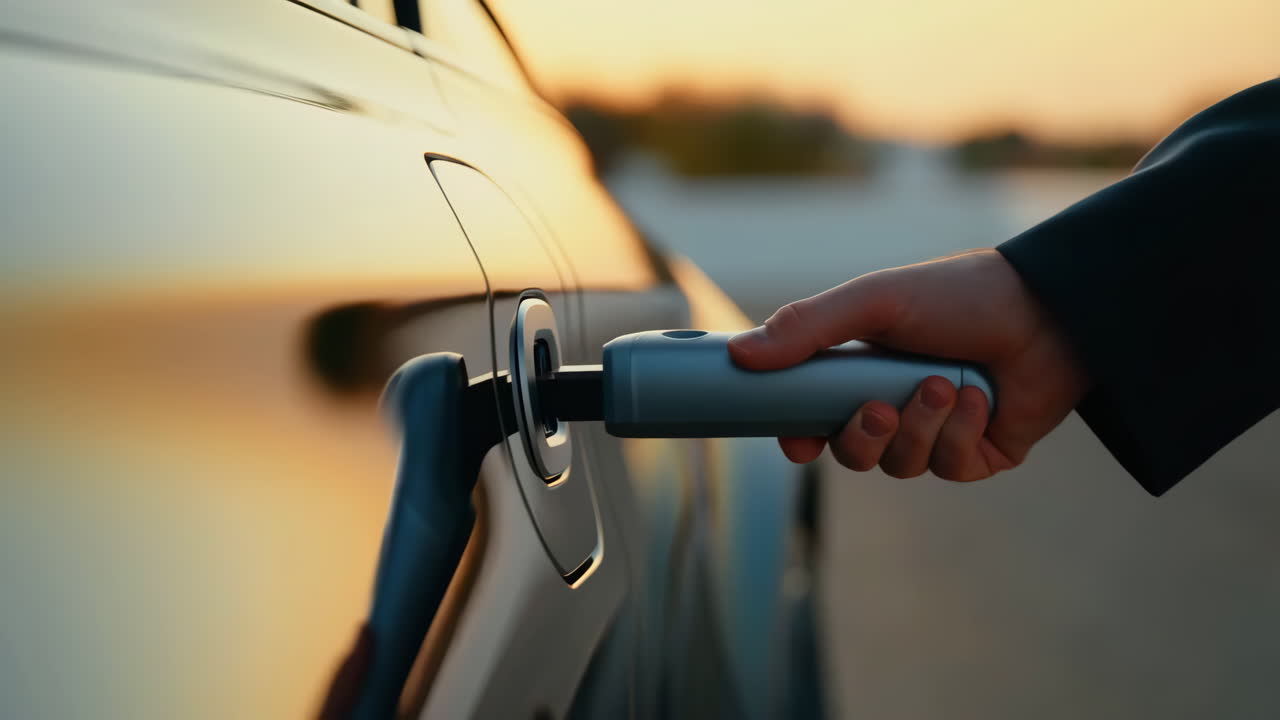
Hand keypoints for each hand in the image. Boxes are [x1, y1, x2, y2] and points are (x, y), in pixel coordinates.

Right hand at [728, 249, 1088, 480]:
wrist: (1049, 309)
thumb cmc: (960, 294)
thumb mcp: (874, 301)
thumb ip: (807, 327)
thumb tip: (741, 355)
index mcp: (862, 369)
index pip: (814, 419)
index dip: (800, 437)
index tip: (796, 442)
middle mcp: (896, 404)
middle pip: (851, 453)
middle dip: (862, 437)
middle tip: (880, 407)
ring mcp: (936, 432)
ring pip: (898, 464)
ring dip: (919, 428)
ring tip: (946, 385)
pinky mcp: (977, 454)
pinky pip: (947, 467)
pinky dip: (959, 433)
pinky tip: (978, 398)